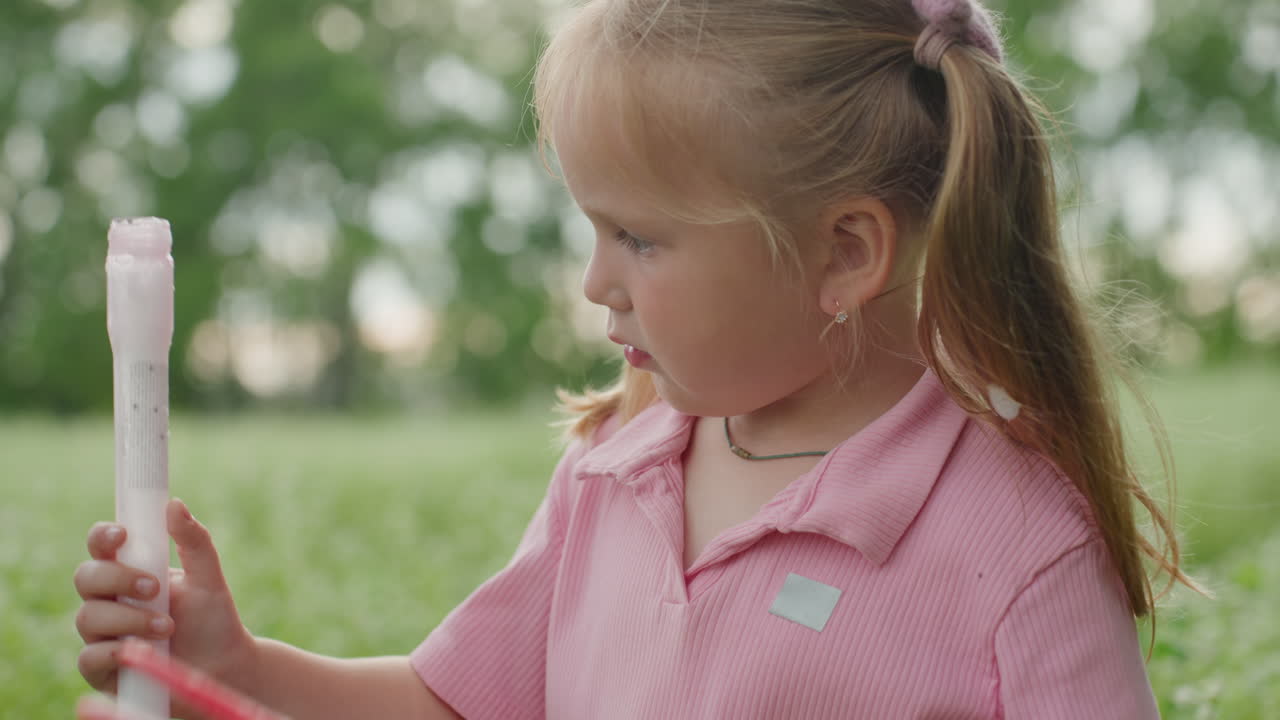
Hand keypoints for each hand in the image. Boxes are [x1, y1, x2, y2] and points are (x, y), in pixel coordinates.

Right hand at [74, 499, 257, 715]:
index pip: (102, 546)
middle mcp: (109, 600)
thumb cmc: (212, 620)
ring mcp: (102, 634)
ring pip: (88, 617)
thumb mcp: (209, 579)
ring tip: (168, 626)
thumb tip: (174, 504)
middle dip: (117, 579)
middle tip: (155, 587)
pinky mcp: (102, 669)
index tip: (123, 534)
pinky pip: (89, 658)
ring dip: (129, 619)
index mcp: (130, 571)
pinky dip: (114, 653)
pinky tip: (142, 653)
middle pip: (86, 577)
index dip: (103, 536)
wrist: (224, 668)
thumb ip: (194, 542)